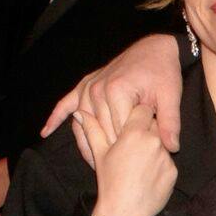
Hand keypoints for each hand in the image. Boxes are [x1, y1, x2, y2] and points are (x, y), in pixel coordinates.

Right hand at [43, 33, 182, 165]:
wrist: (154, 49)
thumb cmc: (163, 72)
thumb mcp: (170, 97)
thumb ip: (169, 123)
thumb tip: (171, 148)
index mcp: (117, 92)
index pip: (118, 132)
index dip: (129, 148)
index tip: (138, 158)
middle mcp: (97, 89)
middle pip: (100, 130)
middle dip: (111, 148)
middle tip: (120, 166)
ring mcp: (88, 86)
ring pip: (83, 123)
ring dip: (86, 144)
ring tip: (96, 165)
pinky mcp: (85, 84)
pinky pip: (66, 103)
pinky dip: (55, 118)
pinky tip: (45, 132)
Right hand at [84, 103, 177, 215]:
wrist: (125, 211)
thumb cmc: (110, 181)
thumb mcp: (99, 153)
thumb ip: (92, 129)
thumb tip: (80, 113)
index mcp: (135, 133)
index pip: (143, 109)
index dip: (137, 114)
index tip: (131, 122)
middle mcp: (153, 142)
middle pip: (154, 124)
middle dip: (146, 129)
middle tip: (134, 142)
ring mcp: (165, 157)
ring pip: (162, 142)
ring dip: (153, 145)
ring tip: (139, 160)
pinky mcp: (173, 172)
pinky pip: (168, 160)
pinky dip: (160, 163)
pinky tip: (147, 173)